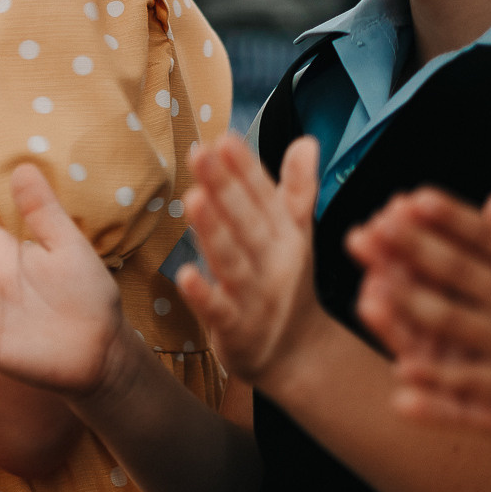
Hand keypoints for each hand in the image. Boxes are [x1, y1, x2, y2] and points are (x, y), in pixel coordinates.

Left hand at [176, 134, 326, 386]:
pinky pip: (219, 310)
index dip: (245, 168)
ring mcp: (257, 296)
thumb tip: (307, 140)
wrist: (298, 353)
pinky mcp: (237, 329)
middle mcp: (275, 262)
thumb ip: (297, 188)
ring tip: (194, 198)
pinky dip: (203, 294)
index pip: (265, 195)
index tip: (225, 138)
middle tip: (202, 153)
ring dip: (214, 231)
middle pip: (248, 221)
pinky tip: (183, 275)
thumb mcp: (297, 234)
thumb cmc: (287, 283)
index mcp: (287, 235)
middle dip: (226, 187)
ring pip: (233, 260)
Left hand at [347, 179, 490, 450]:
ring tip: (371, 286)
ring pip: (455, 322)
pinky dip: (437, 376)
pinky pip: (471, 382)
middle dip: (411, 248)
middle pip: (459, 271)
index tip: (410, 198)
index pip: (487, 235)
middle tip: (371, 230)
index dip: (447, 217)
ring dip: (410, 303)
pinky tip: (401, 367)